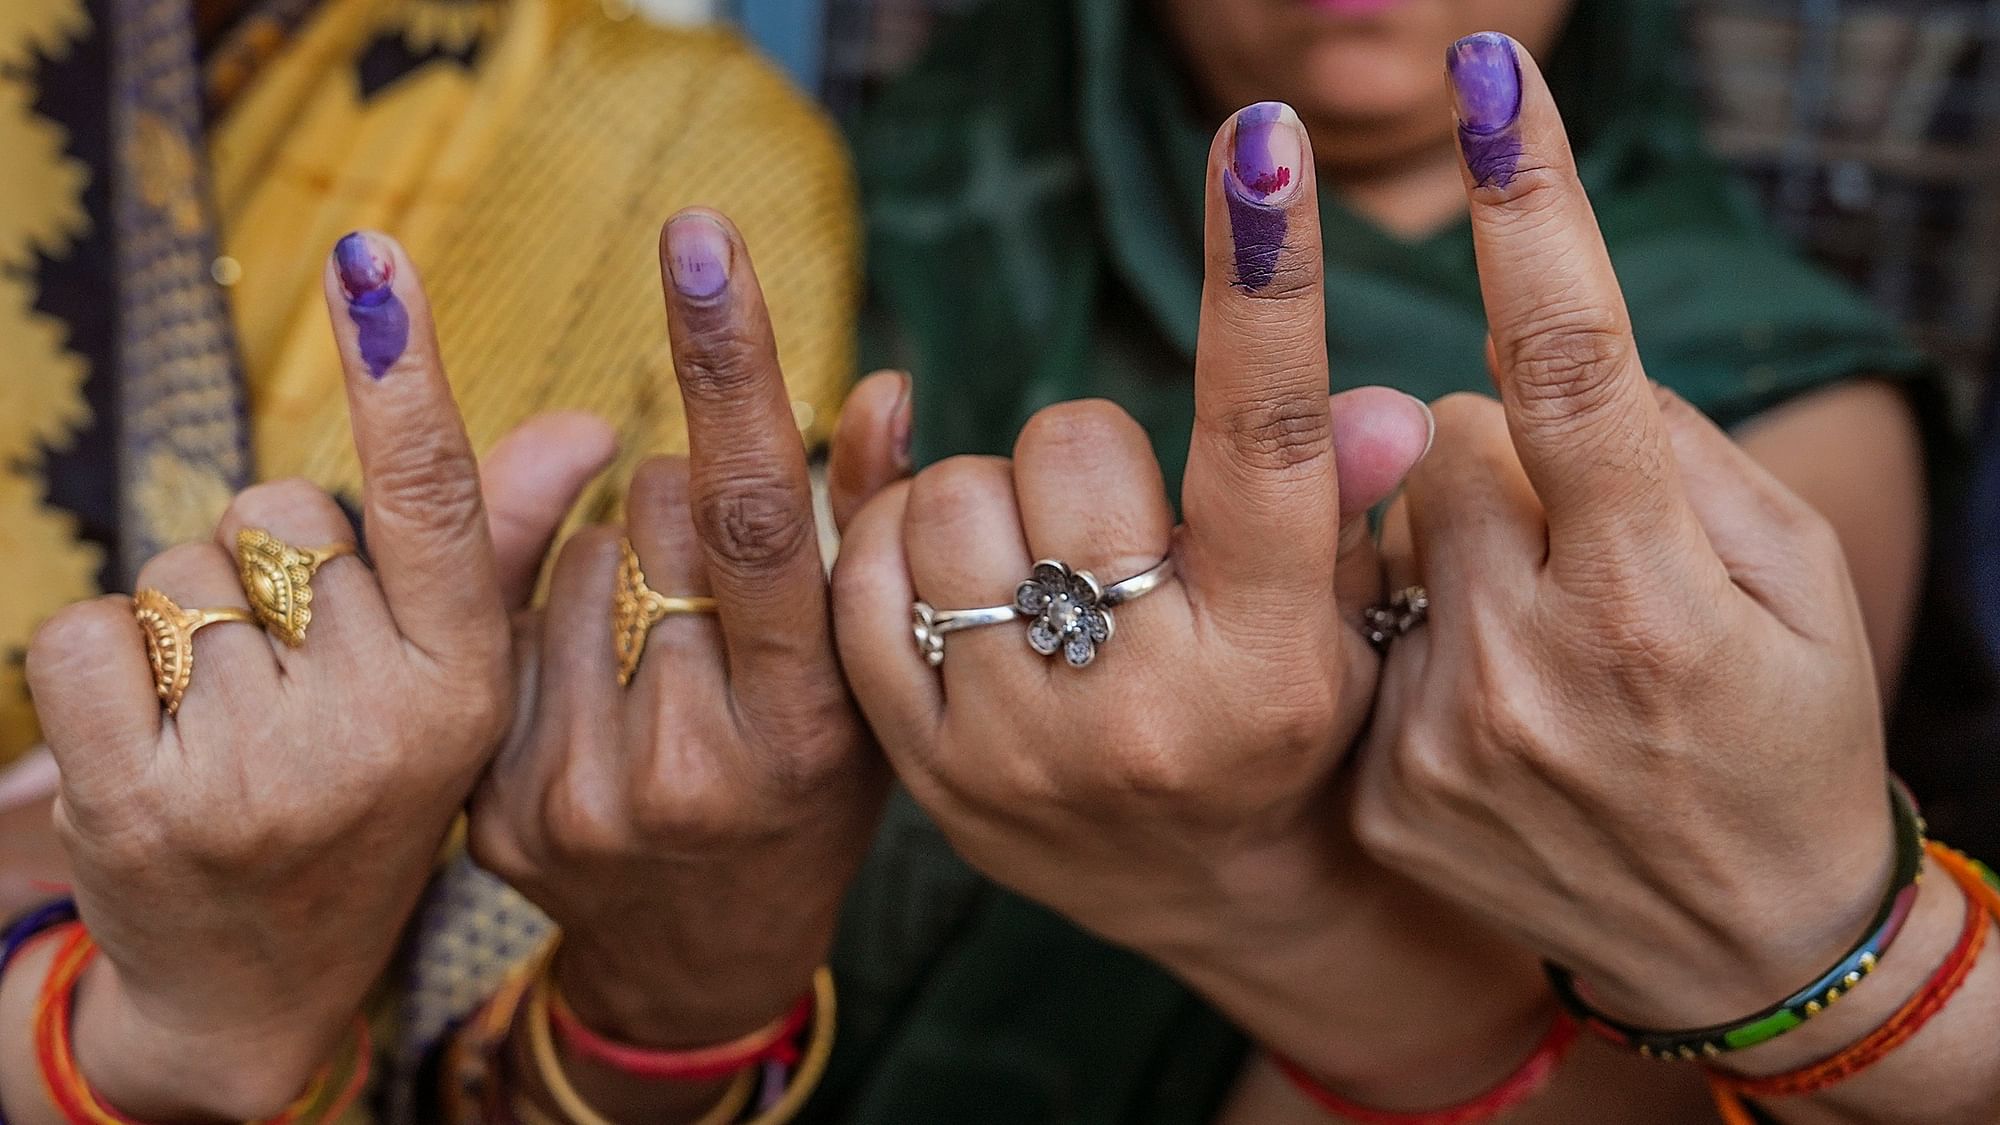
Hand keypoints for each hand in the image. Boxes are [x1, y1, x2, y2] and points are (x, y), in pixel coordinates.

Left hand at [20, 233, 608, 1117]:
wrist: (254, 984)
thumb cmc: (368, 793)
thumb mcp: (455, 684)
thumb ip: (502, 542)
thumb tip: (590, 424)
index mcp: (468, 690)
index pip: (435, 504)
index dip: (401, 373)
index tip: (372, 259)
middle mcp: (380, 733)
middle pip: (280, 519)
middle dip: (274, 563)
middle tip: (298, 664)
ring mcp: (259, 775)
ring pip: (182, 572)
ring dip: (193, 617)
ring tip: (232, 712)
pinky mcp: (140, 804)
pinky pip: (90, 630)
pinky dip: (106, 661)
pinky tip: (157, 733)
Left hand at [466, 211, 906, 1114]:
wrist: (706, 952)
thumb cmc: (813, 787)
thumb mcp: (874, 678)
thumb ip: (873, 532)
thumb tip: (885, 386)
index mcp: (805, 728)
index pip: (753, 519)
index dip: (731, 369)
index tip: (698, 235)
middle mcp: (691, 770)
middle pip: (653, 515)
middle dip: (684, 497)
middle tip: (714, 571)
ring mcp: (582, 798)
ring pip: (568, 559)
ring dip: (612, 557)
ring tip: (657, 640)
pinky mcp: (495, 813)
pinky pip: (502, 629)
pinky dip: (547, 618)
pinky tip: (593, 677)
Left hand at [832, 102, 1435, 1070]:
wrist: (1212, 892)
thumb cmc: (1292, 723)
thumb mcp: (1343, 620)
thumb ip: (1345, 504)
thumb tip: (1380, 408)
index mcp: (1271, 661)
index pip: (1267, 440)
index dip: (1264, 283)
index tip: (1261, 145)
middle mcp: (1143, 710)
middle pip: (1073, 443)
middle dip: (1091, 452)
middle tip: (1118, 519)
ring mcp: (1019, 748)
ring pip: (953, 500)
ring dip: (994, 498)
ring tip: (1045, 562)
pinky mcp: (926, 770)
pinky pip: (864, 578)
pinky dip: (900, 545)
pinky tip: (962, 585)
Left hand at [1352, 34, 1891, 1031]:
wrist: (1736, 942)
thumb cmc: (1784, 729)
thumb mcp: (1796, 582)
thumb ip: (1668, 451)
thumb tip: (1529, 363)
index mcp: (1654, 594)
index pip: (1577, 370)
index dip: (1534, 219)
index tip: (1493, 86)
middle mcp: (1531, 661)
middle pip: (1444, 437)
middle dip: (1496, 456)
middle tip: (1568, 542)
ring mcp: (1440, 733)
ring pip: (1390, 531)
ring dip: (1447, 548)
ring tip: (1536, 645)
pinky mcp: (1380, 785)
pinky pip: (1360, 631)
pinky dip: (1411, 636)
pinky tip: (1489, 709)